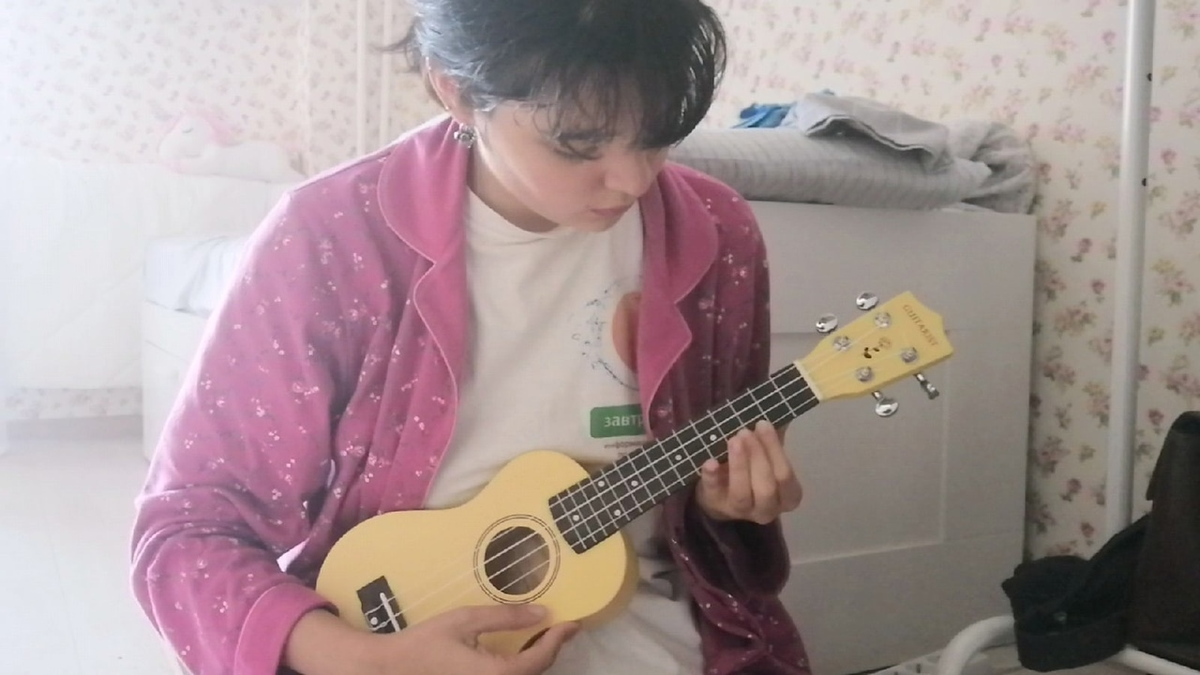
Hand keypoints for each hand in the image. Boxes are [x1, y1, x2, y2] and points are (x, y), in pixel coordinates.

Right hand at [366, 604, 579, 674]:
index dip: (559, 639)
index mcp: (495, 673)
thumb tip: (542, 613)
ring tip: (546, 634)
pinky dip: (523, 665)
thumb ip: (504, 617)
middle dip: (553, 648)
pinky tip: (522, 649)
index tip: (573, 622)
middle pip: (537, 671)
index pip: (540, 658)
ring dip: (539, 658)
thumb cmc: (425, 643)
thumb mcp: (464, 621)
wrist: (392, 670)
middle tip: (564, 626)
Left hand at [696, 421, 802, 523]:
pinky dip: (712, 476)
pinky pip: (714, 492)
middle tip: (745, 432)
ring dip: (738, 465)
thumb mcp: (767, 456)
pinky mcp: (715, 505)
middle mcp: (767, 509)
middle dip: (757, 457)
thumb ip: (773, 438)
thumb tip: (778, 408)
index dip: (775, 450)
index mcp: (787, 496)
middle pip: (766, 487)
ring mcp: (740, 510)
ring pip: (742, 492)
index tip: (763, 423)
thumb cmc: (753, 471)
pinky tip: (710, 461)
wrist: (723, 494)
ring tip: (733, 440)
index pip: (785, 476)